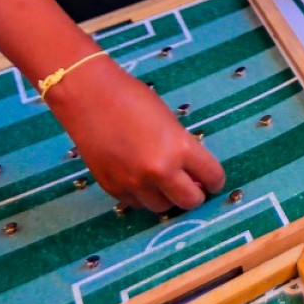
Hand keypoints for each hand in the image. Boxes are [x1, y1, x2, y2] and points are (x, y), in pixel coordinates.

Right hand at [46, 57, 224, 212]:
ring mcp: (133, 183)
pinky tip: (140, 178)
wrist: (88, 96)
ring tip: (162, 181)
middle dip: (195, 194)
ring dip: (167, 197)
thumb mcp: (171, 123)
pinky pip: (136, 204)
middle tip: (191, 185)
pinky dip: (143, 195)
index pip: (212, 177)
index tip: (211, 180)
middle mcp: (159, 171)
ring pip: (162, 208)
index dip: (215, 180)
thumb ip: (183, 149)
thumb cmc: (133, 99)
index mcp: (180, 148)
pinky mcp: (112, 189)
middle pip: (190, 202)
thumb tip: (194, 175)